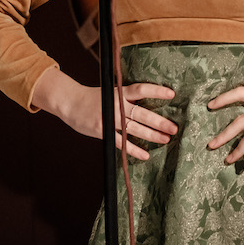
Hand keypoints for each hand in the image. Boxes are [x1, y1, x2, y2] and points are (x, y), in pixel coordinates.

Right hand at [32, 69, 176, 159]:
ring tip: (166, 139)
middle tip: (174, 128)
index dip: (156, 91)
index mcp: (118, 92)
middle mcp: (116, 105)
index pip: (140, 89)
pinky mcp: (104, 132)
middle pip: (141, 113)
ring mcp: (109, 119)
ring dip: (151, 135)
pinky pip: (122, 143)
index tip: (171, 94)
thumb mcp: (109, 91)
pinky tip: (146, 155)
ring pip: (134, 129)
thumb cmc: (92, 98)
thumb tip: (146, 102)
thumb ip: (124, 96)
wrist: (69, 102)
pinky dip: (134, 150)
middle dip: (159, 122)